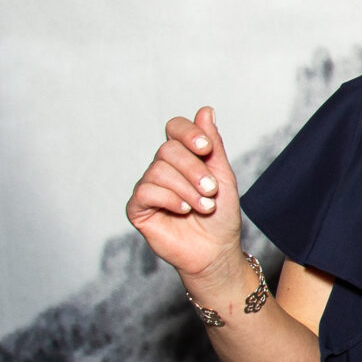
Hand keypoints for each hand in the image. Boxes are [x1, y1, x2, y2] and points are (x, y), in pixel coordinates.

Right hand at [125, 106, 243, 284]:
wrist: (216, 251)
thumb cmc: (220, 216)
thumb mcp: (222, 175)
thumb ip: (213, 144)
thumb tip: (205, 110)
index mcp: (183, 156)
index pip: (175, 128)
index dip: (188, 133)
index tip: (206, 148)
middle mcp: (162, 168)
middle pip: (167, 150)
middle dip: (194, 169)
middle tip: (211, 190)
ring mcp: (148, 187)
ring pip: (158, 171)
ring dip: (187, 189)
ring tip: (204, 207)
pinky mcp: (138, 208)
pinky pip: (145, 192)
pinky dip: (169, 199)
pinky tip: (183, 210)